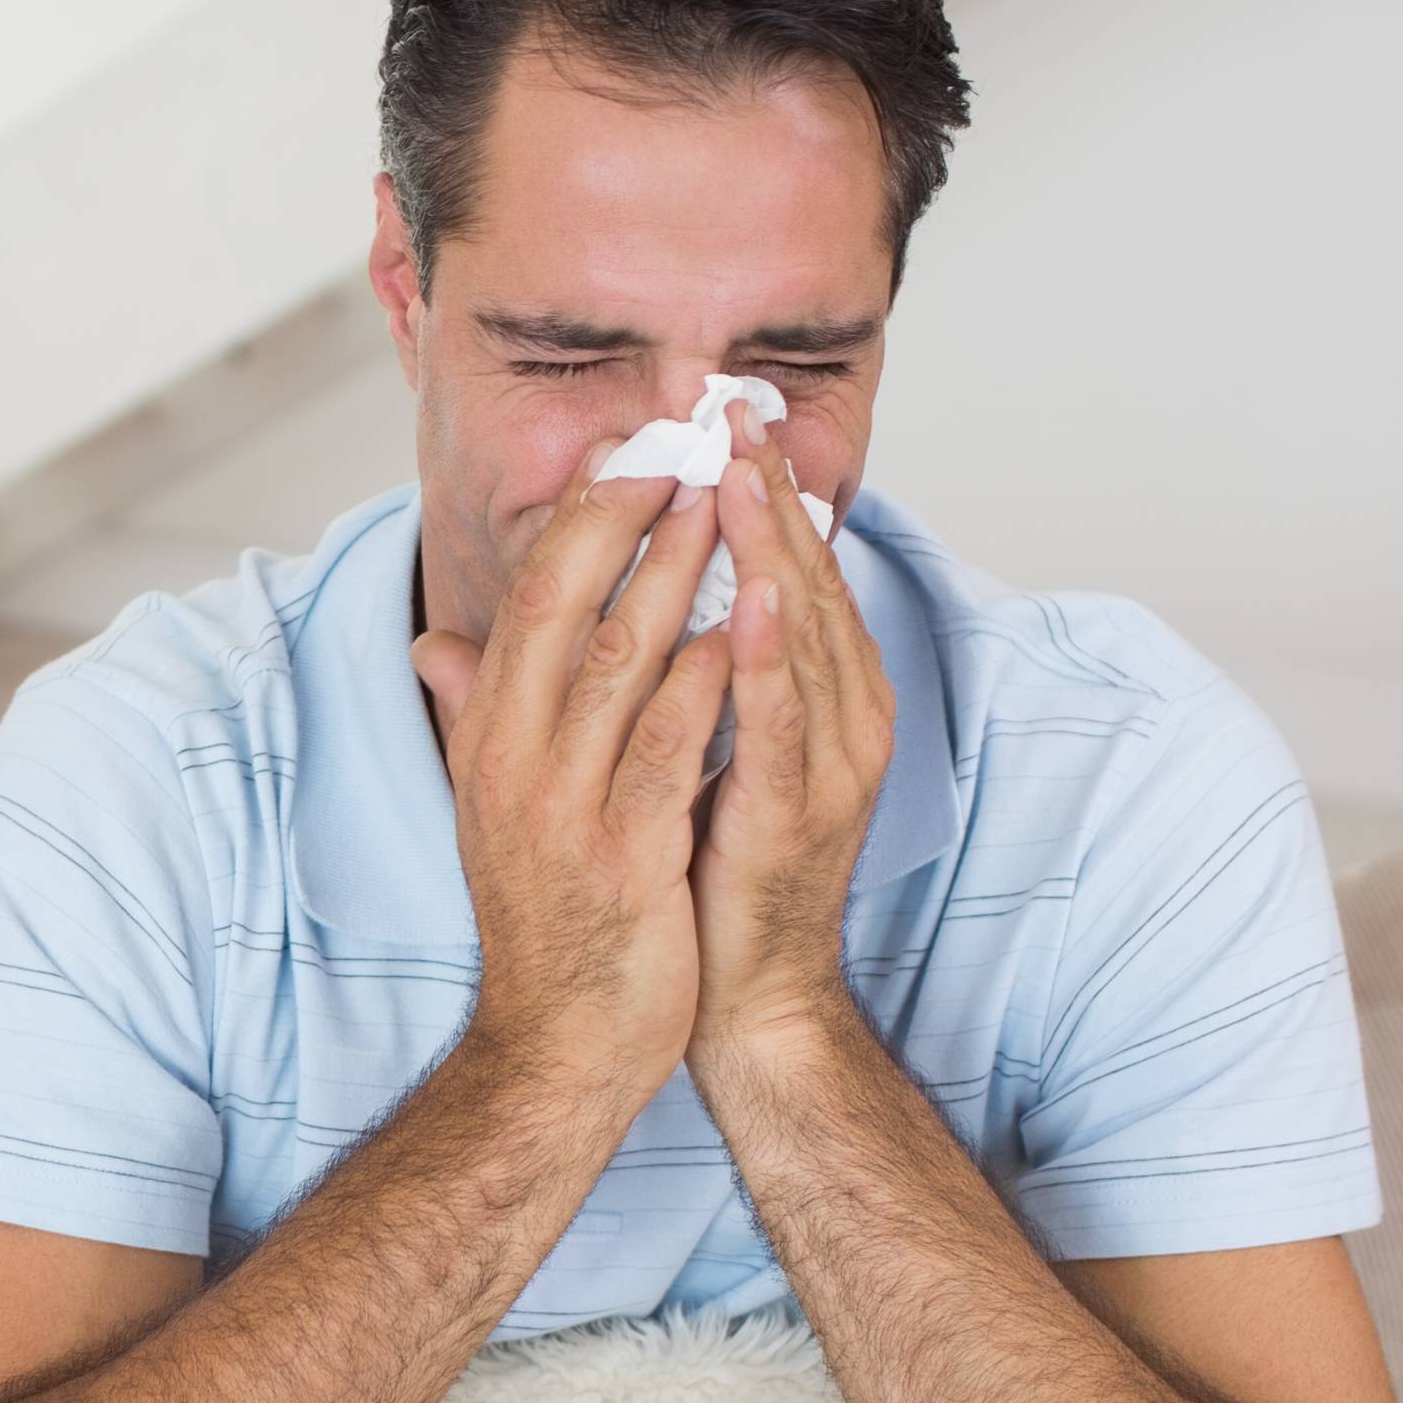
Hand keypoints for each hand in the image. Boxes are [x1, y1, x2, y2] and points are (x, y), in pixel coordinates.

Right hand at [409, 441, 733, 1116]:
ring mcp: (569, 809)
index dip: (577, 518)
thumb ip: (475, 716)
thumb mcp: (493, 808)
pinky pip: (672, 746)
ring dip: (678, 570)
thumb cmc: (544, 924)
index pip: (528, 602)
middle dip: (625, 513)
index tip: (627, 445)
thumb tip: (432, 643)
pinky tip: (746, 622)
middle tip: (681, 437)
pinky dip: (706, 678)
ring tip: (724, 497)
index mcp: (489, 742)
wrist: (557, 1049)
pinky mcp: (627, 856)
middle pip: (566, 607)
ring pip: (623, 661)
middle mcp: (516, 763)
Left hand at [685, 399, 895, 1076]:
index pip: (786, 568)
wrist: (742, 997)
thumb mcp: (678, 749)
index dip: (754, 488)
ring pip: (806, 637)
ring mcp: (829, 766)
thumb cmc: (712, 873)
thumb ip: (648, 669)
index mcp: (815, 695)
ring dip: (775, 550)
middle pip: (807, 581)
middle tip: (730, 405)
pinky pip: (784, 725)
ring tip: (743, 470)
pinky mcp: (799, 815)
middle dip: (768, 490)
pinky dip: (770, 659)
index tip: (716, 411)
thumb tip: (562, 599)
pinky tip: (751, 599)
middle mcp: (840, 717)